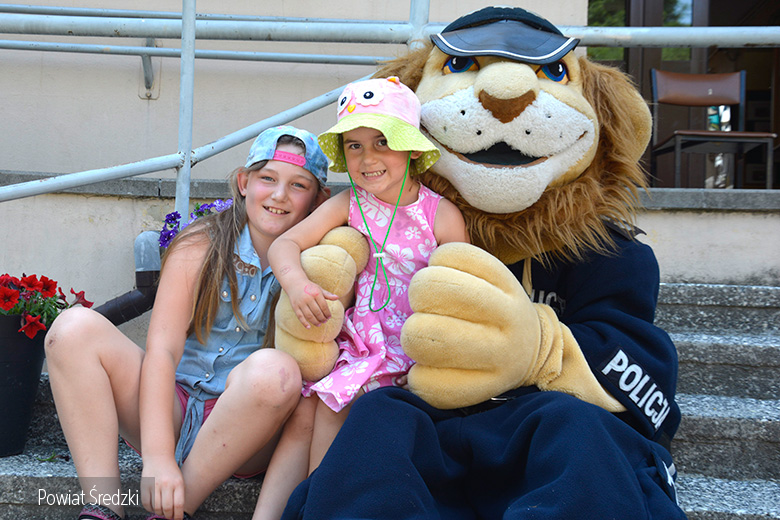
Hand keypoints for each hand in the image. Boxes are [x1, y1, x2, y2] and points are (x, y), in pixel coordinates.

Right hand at [142, 457, 185, 519]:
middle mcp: (166, 484)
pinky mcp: (145, 486)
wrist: (158, 458)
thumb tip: (176, 512)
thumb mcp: (180, 480)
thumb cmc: (171, 471)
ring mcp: (154, 485)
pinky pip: (146, 504)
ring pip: (156, 507)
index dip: (178, 515)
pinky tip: (154, 507)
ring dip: (159, 513)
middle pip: (167, 508)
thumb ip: (179, 495)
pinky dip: (150, 509)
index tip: (178, 519)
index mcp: (178, 483)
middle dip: (168, 516)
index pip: (178, 504)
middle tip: (169, 517)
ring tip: (162, 511)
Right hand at [287, 279, 338, 328]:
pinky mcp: (295, 306)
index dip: (327, 313)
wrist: (294, 283)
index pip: (324, 306)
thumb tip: (337, 297)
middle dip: (322, 318)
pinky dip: (304, 323)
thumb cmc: (309, 287)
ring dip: (315, 322)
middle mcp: (308, 298)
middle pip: (317, 312)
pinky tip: (309, 327)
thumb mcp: (319, 289)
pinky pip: (300, 317)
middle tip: (325, 321)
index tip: (329, 317)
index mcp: (316, 293)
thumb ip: (328, 294)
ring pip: (309, 316)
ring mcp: (301, 303)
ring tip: (319, 324)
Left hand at [402, 243, 541, 408]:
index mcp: (505, 282)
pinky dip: (417, 375)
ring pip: (425, 338)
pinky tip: (429, 368)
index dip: (433, 265)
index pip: (450, 255)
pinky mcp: (482, 391)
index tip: (440, 275)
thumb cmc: (492, 309)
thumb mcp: (486, 276)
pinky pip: (426, 381)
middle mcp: (509, 317)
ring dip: (412, 337)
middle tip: (424, 307)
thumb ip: (454, 263)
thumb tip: (407, 252)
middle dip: (417, 296)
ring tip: (422, 338)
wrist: (533, 354)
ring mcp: (500, 356)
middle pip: (431, 290)